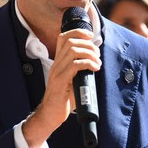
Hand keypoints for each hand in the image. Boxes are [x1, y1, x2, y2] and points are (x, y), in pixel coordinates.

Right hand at [22, 28, 100, 147]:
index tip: (90, 36)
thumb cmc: (63, 99)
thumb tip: (95, 64)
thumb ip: (79, 70)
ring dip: (90, 53)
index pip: (63, 37)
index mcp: (58, 62)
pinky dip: (88, 63)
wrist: (50, 115)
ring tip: (97, 62)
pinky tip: (94, 69)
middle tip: (97, 54)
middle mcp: (56, 64)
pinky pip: (76, 65)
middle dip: (88, 44)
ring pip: (74, 50)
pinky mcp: (61, 81)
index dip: (78, 32)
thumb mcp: (71, 80)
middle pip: (70, 41)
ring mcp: (58, 72)